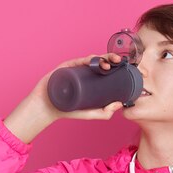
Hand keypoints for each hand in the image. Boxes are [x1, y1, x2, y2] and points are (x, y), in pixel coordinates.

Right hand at [4, 52, 124, 142]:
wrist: (48, 109)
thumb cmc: (68, 110)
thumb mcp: (90, 114)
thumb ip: (104, 112)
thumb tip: (119, 105)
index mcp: (91, 79)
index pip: (105, 69)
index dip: (115, 65)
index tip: (123, 65)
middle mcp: (84, 72)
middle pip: (100, 61)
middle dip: (111, 58)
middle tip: (118, 60)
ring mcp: (75, 69)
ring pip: (90, 59)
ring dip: (101, 58)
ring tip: (108, 64)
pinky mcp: (65, 68)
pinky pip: (77, 61)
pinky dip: (86, 60)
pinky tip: (93, 61)